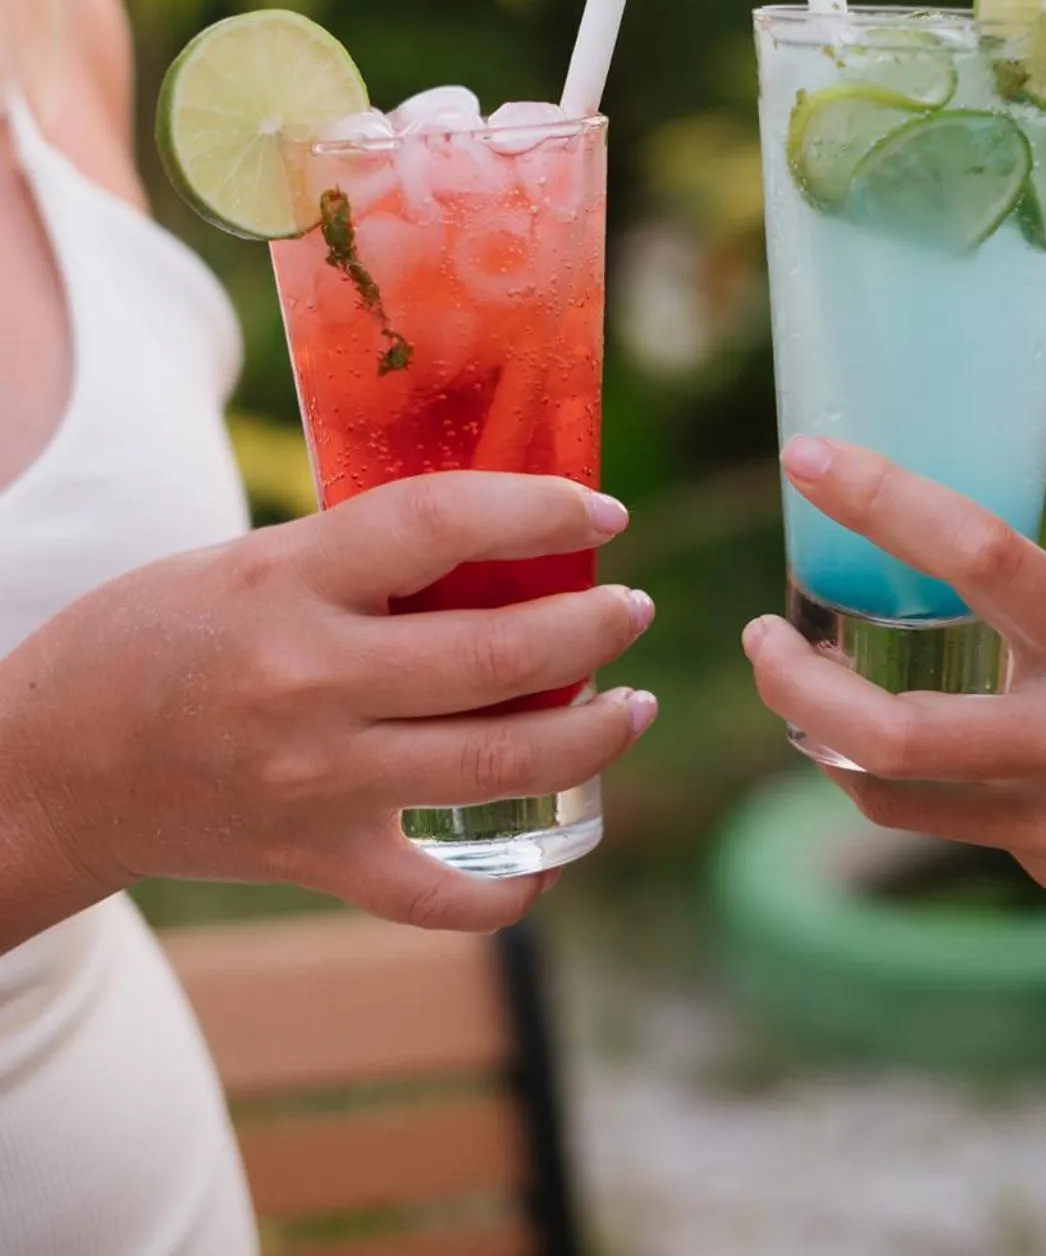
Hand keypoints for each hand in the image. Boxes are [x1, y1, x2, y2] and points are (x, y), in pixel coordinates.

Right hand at [0, 472, 655, 938]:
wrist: (52, 766)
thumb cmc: (149, 638)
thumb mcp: (248, 559)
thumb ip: (360, 557)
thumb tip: (496, 543)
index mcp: (290, 582)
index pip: (442, 524)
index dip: (539, 508)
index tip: (601, 509)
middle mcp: (312, 684)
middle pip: (499, 658)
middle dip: (595, 627)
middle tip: (630, 608)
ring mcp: (320, 784)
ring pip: (502, 767)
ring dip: (593, 735)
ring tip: (631, 705)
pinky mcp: (318, 861)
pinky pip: (443, 895)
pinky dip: (516, 887)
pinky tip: (559, 852)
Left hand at [743, 436, 1045, 916]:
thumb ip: (1045, 617)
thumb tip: (929, 571)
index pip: (979, 554)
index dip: (880, 499)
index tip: (808, 459)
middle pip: (890, 732)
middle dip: (792, 682)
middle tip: (760, 636)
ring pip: (890, 794)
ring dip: (822, 737)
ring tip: (799, 688)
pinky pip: (956, 825)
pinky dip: (917, 779)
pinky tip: (927, 747)